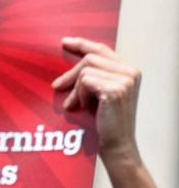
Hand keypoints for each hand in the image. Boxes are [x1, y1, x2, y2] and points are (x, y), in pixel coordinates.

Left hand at [52, 36, 140, 164]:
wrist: (116, 145)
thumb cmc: (105, 122)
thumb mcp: (99, 95)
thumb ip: (94, 78)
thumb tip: (69, 71)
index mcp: (129, 69)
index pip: (102, 49)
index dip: (82, 44)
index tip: (64, 42)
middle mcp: (131, 71)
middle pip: (90, 58)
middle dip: (70, 73)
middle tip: (56, 87)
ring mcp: (125, 79)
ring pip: (86, 70)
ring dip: (75, 89)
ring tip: (75, 104)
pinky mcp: (115, 89)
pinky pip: (85, 81)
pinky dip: (79, 95)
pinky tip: (83, 107)